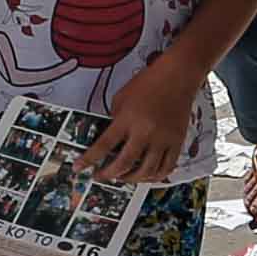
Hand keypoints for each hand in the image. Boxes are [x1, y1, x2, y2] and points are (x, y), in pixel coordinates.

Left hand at [88, 55, 202, 184]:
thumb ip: (114, 120)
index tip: (79, 167)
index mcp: (128, 119)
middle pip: (124, 163)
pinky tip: (146, 176)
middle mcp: (145, 131)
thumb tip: (110, 140)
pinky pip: (167, 168)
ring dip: (131, 179)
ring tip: (122, 177)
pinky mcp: (177, 142)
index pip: (103, 145)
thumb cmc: (149, 82)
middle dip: (108, 174)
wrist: (178, 76)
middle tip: (100, 176)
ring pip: (146, 171)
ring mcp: (163, 139)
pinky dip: (155, 176)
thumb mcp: (121, 98)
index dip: (89, 159)